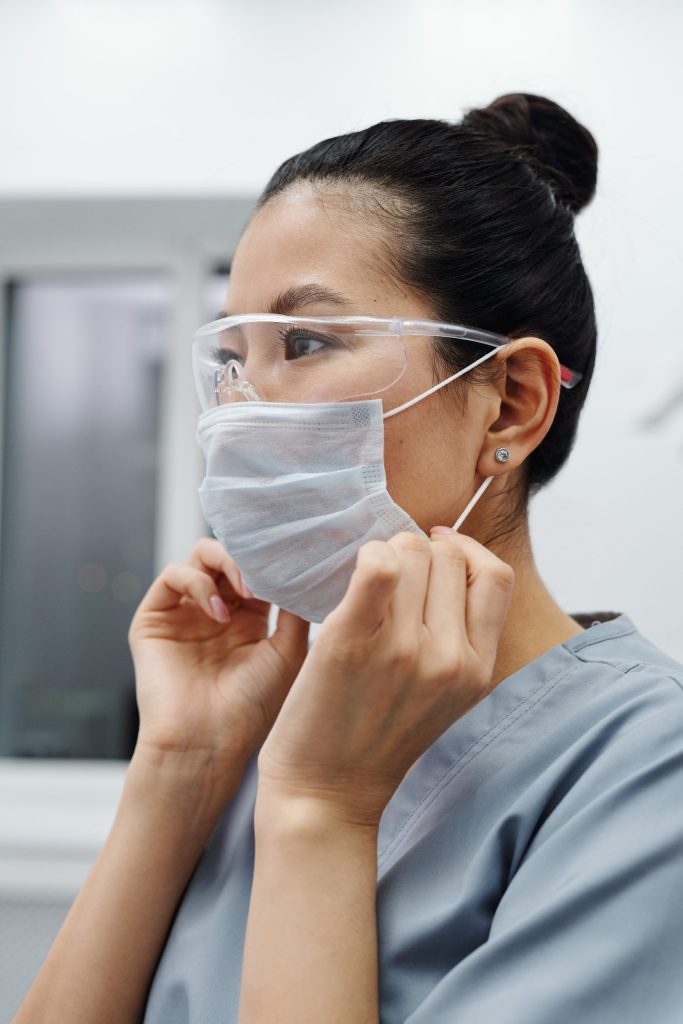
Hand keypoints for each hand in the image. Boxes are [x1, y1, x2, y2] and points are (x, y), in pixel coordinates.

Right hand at [127, 538, 309, 792]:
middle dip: (249, 557)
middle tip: (266, 575)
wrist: (208, 744)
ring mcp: (184, 614)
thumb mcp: (289, 652)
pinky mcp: (154, 619)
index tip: (294, 556)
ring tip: (246, 592)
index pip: (258, 570)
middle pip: (230, 556)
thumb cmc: (252, 708)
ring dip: (226, 563)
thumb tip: (305, 569)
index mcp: (249, 620)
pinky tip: (219, 612)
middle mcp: (216, 613)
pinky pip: (172, 575)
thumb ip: (296, 608)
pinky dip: (198, 582)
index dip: (274, 560)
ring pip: (201, 557)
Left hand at [256, 529, 513, 827]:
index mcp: (478, 670)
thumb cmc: (376, 739)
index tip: (436, 552)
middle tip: (389, 573)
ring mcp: (402, 649)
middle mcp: (449, 658)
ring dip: (386, 551)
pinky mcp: (351, 641)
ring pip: (410, 550)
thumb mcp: (444, 696)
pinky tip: (351, 573)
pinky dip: (367, 554)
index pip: (495, 575)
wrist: (325, 795)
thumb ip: (459, 639)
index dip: (465, 551)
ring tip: (365, 580)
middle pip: (447, 556)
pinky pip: (376, 566)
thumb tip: (447, 560)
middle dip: (418, 550)